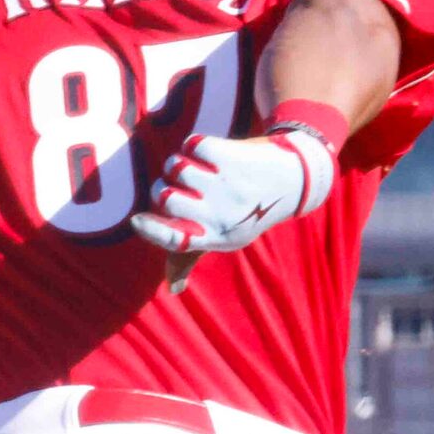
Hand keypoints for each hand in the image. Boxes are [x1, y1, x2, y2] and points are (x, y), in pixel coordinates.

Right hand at [129, 124, 337, 261]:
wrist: (296, 177)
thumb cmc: (252, 211)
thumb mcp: (228, 237)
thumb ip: (191, 256)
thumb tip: (173, 288)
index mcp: (217, 238)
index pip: (174, 242)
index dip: (151, 231)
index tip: (137, 220)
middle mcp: (222, 214)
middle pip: (166, 200)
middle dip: (161, 190)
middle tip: (174, 187)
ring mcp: (228, 184)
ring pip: (176, 169)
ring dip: (177, 164)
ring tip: (190, 167)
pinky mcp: (233, 156)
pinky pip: (192, 146)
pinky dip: (193, 145)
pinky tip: (204, 152)